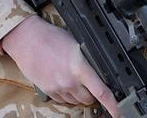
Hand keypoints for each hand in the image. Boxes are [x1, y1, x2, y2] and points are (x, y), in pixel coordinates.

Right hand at [1, 15, 119, 116]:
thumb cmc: (51, 37)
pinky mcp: (48, 91)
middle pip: (89, 99)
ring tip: (74, 78)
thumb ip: (86, 59)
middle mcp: (69, 81)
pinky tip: (64, 81)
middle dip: (93, 93)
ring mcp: (58, 88)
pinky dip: (67, 94)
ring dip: (80, 94)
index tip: (119, 113)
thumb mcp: (75, 43)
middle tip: (91, 82)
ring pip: (76, 101)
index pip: (101, 91)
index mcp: (79, 67)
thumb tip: (97, 69)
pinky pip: (63, 100)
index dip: (113, 105)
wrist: (27, 39)